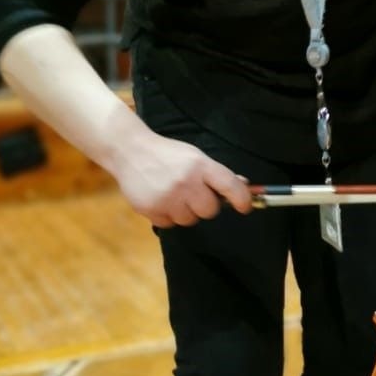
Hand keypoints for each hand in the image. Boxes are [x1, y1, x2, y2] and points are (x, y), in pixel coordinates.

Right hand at [111, 132, 253, 227]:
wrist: (130, 151)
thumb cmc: (168, 154)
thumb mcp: (195, 157)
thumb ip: (216, 173)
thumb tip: (244, 185)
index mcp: (200, 166)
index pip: (229, 186)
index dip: (242, 199)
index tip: (245, 207)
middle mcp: (186, 182)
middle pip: (210, 210)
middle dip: (205, 205)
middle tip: (194, 194)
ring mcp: (167, 198)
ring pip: (190, 220)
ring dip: (185, 211)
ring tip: (173, 194)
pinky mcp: (151, 210)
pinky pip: (170, 224)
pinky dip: (167, 215)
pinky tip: (160, 199)